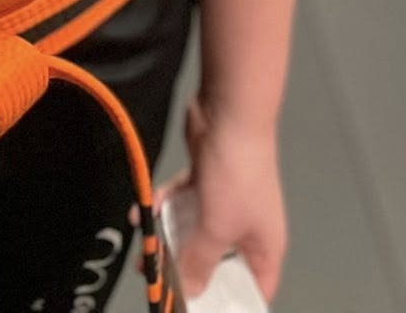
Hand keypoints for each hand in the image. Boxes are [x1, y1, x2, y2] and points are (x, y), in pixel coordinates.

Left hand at [160, 97, 285, 301]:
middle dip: (189, 273)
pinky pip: (182, 202)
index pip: (253, 289)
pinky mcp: (204, 179)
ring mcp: (225, 201)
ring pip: (195, 232)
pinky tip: (141, 212)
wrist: (229, 112)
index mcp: (264, 247)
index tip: (199, 310)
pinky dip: (165, 206)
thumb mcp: (218, 227)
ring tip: (142, 256)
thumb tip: (190, 293)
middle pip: (218, 262)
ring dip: (170, 240)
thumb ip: (201, 261)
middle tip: (161, 285)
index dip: (229, 303)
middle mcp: (246, 228)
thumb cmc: (238, 174)